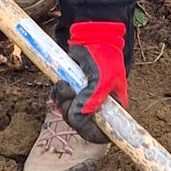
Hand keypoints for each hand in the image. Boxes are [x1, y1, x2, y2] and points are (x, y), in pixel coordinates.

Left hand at [63, 20, 128, 141]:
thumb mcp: (102, 80)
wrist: (91, 37)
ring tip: (63, 84)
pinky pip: (61, 101)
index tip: (80, 123)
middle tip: (69, 94)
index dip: (91, 132)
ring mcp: (84, 99)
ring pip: (69, 113)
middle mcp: (99, 106)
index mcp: (113, 109)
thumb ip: (91, 101)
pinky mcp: (72, 90)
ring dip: (62, 101)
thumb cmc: (104, 57)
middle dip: (71, 113)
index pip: (102, 133)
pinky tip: (60, 84)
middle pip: (81, 125)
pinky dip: (57, 95)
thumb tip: (77, 119)